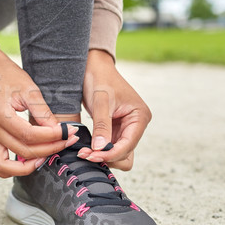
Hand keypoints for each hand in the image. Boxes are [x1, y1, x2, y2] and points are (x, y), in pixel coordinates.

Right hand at [0, 45, 78, 177]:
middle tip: (66, 140)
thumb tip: (58, 131)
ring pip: (3, 165)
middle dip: (48, 149)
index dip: (51, 137)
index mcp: (0, 115)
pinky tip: (30, 160)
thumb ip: (43, 113)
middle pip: (22, 151)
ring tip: (46, 157)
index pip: (29, 135)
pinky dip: (11, 168)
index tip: (68, 132)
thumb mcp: (30, 89)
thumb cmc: (10, 77)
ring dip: (26, 167)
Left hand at [77, 49, 151, 170]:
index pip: (128, 144)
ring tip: (84, 152)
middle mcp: (136, 125)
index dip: (110, 153)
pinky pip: (110, 146)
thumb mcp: (101, 102)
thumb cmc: (100, 79)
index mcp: (140, 117)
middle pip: (126, 154)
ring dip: (103, 155)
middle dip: (107, 156)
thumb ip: (102, 125)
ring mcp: (126, 128)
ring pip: (118, 153)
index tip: (91, 155)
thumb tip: (100, 148)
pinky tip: (86, 147)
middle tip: (85, 154)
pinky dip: (99, 150)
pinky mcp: (115, 129)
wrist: (94, 68)